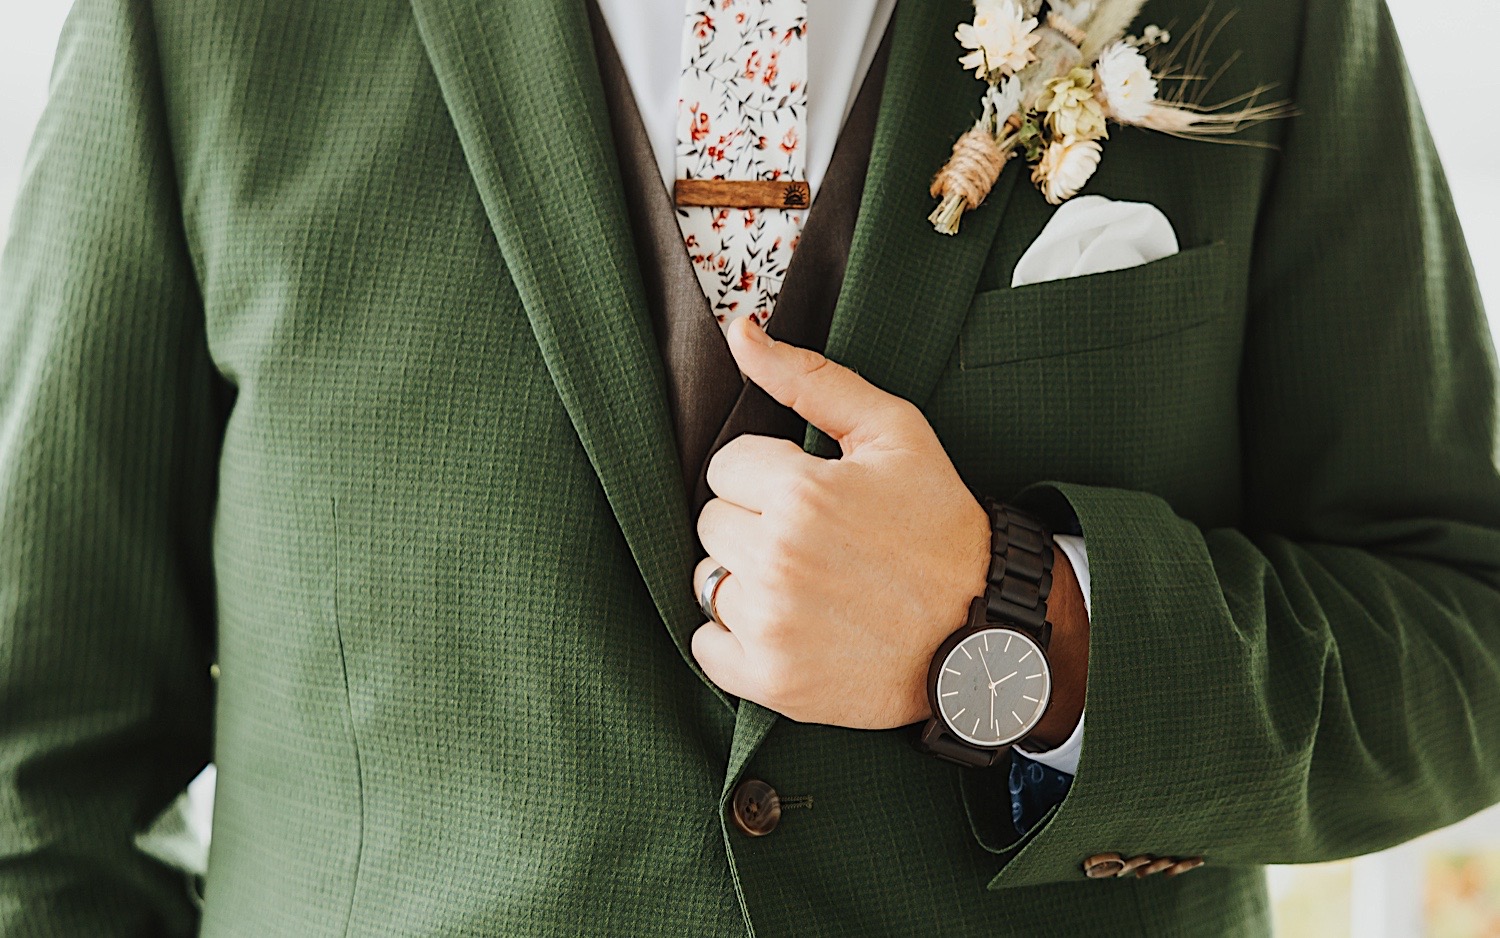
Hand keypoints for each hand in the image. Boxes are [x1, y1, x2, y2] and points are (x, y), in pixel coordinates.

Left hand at [690, 316, 1070, 730]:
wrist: (984, 631)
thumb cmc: (939, 526)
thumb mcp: (892, 433)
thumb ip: (810, 377)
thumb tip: (741, 332)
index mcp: (801, 493)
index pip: (725, 468)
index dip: (767, 476)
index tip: (808, 495)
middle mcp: (778, 559)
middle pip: (712, 523)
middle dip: (753, 524)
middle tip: (813, 541)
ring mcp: (772, 624)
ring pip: (706, 580)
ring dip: (743, 579)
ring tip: (804, 583)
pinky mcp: (772, 680)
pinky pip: (706, 646)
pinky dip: (734, 638)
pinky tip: (787, 625)